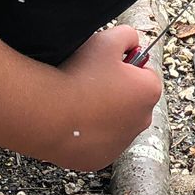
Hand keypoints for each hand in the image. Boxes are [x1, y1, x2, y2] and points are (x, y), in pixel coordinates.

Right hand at [51, 25, 163, 169]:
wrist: (46, 112)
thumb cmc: (78, 76)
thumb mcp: (106, 40)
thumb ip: (127, 35)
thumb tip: (131, 40)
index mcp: (149, 91)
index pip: (146, 73)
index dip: (125, 65)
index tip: (107, 65)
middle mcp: (142, 121)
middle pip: (132, 100)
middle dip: (117, 91)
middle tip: (91, 81)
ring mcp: (121, 144)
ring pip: (115, 123)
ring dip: (103, 113)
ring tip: (78, 100)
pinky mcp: (100, 159)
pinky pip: (97, 142)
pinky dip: (88, 133)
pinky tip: (72, 121)